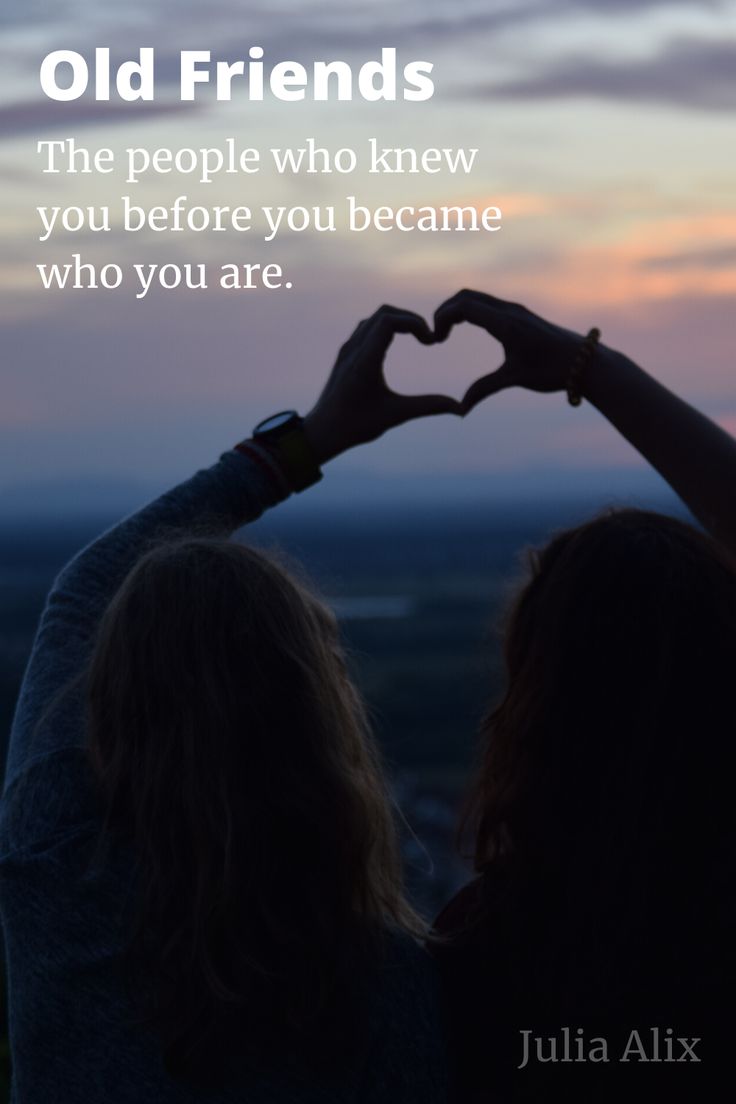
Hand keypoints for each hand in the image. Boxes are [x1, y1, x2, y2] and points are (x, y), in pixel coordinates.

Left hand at [304, 305, 460, 463]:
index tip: (430, 341)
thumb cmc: (356, 425)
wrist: (322, 432)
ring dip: (398, 321)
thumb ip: (428, 407)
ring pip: (374, 318)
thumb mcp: (396, 415)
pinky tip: (397, 345)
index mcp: (364, 361)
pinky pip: (367, 328)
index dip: (414, 322)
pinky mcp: (346, 353)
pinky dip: (386, 327)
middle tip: (427, 337)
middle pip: (384, 312)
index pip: (389, 321)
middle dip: (410, 319)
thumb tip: (460, 408)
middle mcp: (353, 349)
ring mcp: (348, 349)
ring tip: (416, 338)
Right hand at [433, 290, 590, 413]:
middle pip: (466, 296)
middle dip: (445, 312)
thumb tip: (460, 410)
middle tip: (436, 335)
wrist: (585, 361)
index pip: (464, 307)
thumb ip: (484, 389)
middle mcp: (509, 310)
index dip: (442, 318)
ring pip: (476, 298)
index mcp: (506, 323)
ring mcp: (515, 310)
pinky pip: (487, 304)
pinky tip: (466, 330)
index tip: (435, 340)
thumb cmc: (553, 370)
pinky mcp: (520, 315)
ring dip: (456, 310)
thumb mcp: (515, 379)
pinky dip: (469, 311)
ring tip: (445, 333)